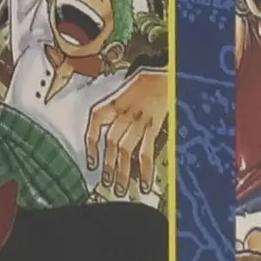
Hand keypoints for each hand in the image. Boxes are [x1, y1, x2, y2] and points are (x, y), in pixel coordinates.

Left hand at [85, 69, 166, 195]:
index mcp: (115, 101)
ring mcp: (139, 120)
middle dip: (109, 166)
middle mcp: (124, 112)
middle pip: (111, 142)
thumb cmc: (153, 78)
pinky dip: (144, 170)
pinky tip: (145, 183)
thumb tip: (114, 129)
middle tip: (108, 183)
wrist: (170, 71)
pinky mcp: (154, 126)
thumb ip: (121, 106)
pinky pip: (146, 151)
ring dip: (122, 172)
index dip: (91, 145)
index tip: (91, 162)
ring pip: (125, 150)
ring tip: (121, 189)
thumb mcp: (130, 87)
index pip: (95, 123)